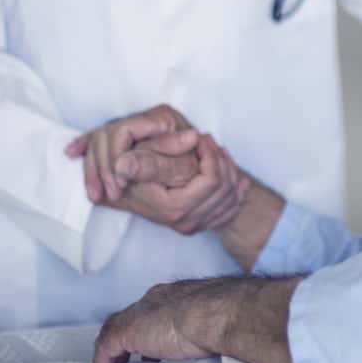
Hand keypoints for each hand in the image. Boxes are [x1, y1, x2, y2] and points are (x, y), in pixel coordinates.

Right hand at [66, 104, 191, 202]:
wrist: (214, 175)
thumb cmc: (201, 169)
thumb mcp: (183, 167)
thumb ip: (156, 162)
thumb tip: (124, 165)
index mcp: (161, 118)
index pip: (122, 131)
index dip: (115, 159)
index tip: (118, 186)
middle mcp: (147, 118)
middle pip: (106, 135)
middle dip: (103, 167)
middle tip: (110, 195)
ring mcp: (137, 127)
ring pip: (100, 139)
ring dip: (94, 168)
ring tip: (96, 196)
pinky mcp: (131, 138)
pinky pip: (101, 139)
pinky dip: (87, 147)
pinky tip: (72, 152)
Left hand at [93, 275, 301, 362]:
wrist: (219, 312)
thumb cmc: (229, 313)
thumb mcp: (221, 317)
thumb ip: (218, 323)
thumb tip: (234, 336)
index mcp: (178, 293)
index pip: (156, 308)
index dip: (151, 325)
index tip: (153, 344)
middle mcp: (156, 298)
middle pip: (133, 316)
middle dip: (130, 335)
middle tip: (129, 357)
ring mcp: (140, 314)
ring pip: (116, 331)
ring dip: (114, 351)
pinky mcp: (128, 332)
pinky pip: (106, 349)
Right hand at [110, 134, 250, 235]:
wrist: (128, 193)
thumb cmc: (135, 172)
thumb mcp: (140, 163)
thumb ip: (144, 163)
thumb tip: (125, 163)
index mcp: (175, 208)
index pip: (211, 180)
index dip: (210, 154)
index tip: (202, 137)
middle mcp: (187, 222)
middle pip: (224, 187)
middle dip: (220, 159)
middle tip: (209, 140)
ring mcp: (195, 225)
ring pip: (231, 195)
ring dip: (229, 169)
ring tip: (217, 151)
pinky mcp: (202, 224)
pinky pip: (232, 207)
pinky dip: (236, 189)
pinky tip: (234, 174)